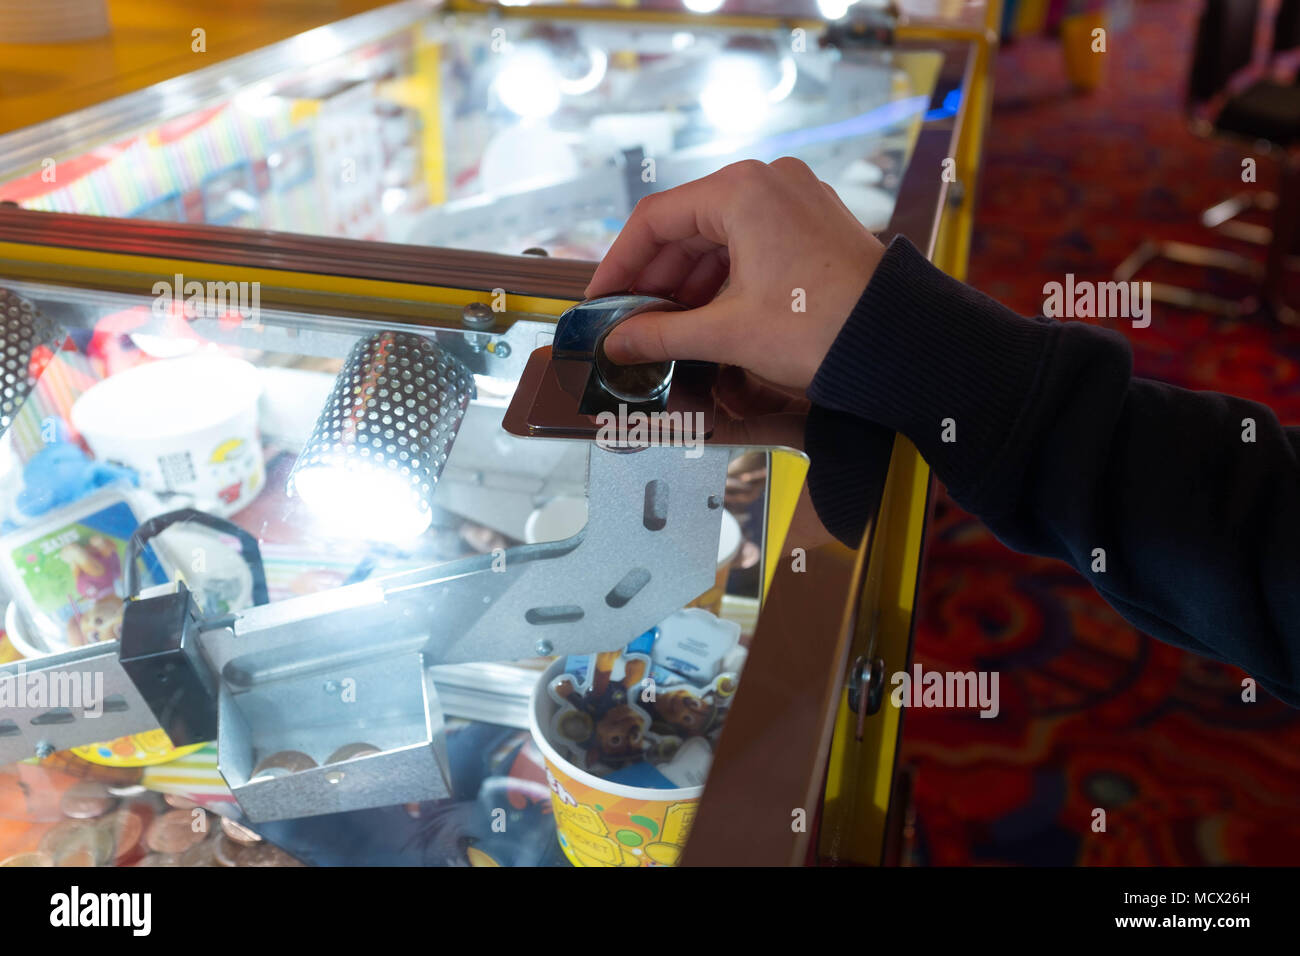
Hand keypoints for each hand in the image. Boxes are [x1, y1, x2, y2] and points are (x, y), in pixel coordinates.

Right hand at [586, 158, 885, 389]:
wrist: (900, 344)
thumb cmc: (825, 328)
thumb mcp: (728, 334)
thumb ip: (661, 335)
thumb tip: (619, 341)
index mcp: (743, 191)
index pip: (654, 219)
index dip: (619, 264)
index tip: (601, 298)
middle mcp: (768, 183)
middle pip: (686, 227)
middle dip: (654, 279)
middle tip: (630, 322)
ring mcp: (794, 202)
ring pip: (717, 238)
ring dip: (687, 284)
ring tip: (666, 329)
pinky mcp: (811, 226)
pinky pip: (749, 245)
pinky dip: (722, 279)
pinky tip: (706, 317)